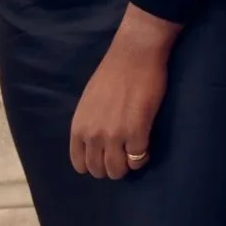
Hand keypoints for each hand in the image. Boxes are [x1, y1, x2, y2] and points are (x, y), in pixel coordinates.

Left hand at [70, 6, 176, 178]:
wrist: (134, 55)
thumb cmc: (112, 72)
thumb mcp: (88, 101)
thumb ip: (89, 124)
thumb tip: (95, 143)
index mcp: (79, 127)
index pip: (80, 164)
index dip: (95, 164)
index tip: (106, 157)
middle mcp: (93, 135)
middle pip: (99, 170)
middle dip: (112, 167)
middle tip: (123, 155)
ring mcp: (115, 136)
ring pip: (118, 170)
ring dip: (127, 166)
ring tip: (135, 153)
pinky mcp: (137, 132)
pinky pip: (138, 159)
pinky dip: (143, 157)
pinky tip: (146, 146)